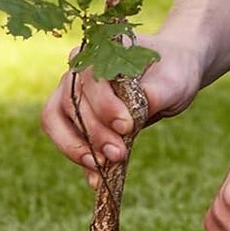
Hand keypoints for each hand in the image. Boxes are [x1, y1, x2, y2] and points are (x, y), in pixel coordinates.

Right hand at [40, 37, 202, 189]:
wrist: (171, 76)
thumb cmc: (171, 73)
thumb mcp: (173, 81)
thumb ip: (156, 93)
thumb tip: (138, 114)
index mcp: (100, 51)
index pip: (89, 78)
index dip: (104, 104)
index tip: (127, 126)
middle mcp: (78, 71)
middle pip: (70, 102)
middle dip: (94, 133)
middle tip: (118, 154)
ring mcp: (71, 94)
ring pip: (56, 120)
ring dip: (77, 147)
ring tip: (102, 168)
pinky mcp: (75, 119)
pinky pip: (65, 138)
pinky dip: (78, 159)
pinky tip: (96, 179)